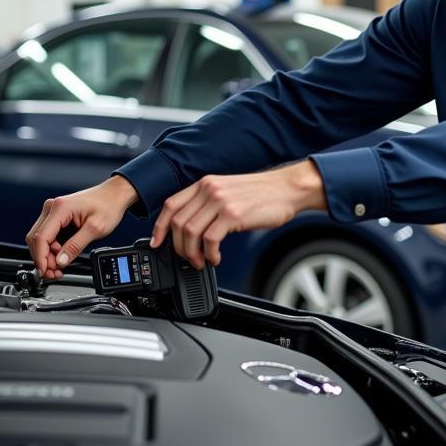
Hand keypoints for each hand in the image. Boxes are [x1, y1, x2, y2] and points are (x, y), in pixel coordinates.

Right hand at [26, 175, 137, 278]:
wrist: (114, 195)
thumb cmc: (108, 205)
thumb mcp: (95, 229)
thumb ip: (76, 246)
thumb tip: (60, 261)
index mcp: (60, 208)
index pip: (41, 237)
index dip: (41, 258)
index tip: (46, 271)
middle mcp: (52, 208)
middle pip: (36, 239)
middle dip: (43, 259)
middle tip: (55, 272)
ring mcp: (53, 212)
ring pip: (40, 239)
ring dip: (47, 255)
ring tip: (59, 267)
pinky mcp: (57, 217)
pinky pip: (48, 236)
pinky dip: (52, 249)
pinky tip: (61, 257)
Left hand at [150, 160, 326, 268]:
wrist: (287, 189)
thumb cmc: (262, 194)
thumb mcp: (228, 192)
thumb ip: (208, 205)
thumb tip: (191, 230)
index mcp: (204, 184)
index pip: (171, 205)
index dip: (160, 227)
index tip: (157, 243)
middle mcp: (209, 189)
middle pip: (178, 223)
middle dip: (179, 247)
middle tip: (189, 259)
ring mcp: (220, 201)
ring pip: (190, 232)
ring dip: (192, 253)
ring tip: (202, 261)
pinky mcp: (233, 214)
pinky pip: (209, 240)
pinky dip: (209, 254)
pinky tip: (215, 258)